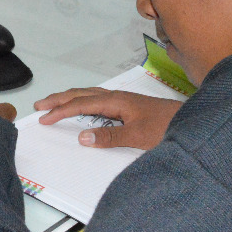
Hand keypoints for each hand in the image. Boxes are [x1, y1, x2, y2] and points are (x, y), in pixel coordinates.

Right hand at [34, 88, 181, 150]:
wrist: (192, 122)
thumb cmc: (167, 128)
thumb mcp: (137, 137)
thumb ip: (110, 137)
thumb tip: (82, 137)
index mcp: (116, 101)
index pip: (81, 104)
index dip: (60, 111)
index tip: (44, 118)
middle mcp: (117, 97)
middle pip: (81, 94)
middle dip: (59, 99)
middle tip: (39, 105)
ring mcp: (123, 100)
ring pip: (89, 94)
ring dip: (70, 98)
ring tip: (55, 103)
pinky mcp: (128, 105)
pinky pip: (97, 99)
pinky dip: (83, 101)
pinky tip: (84, 107)